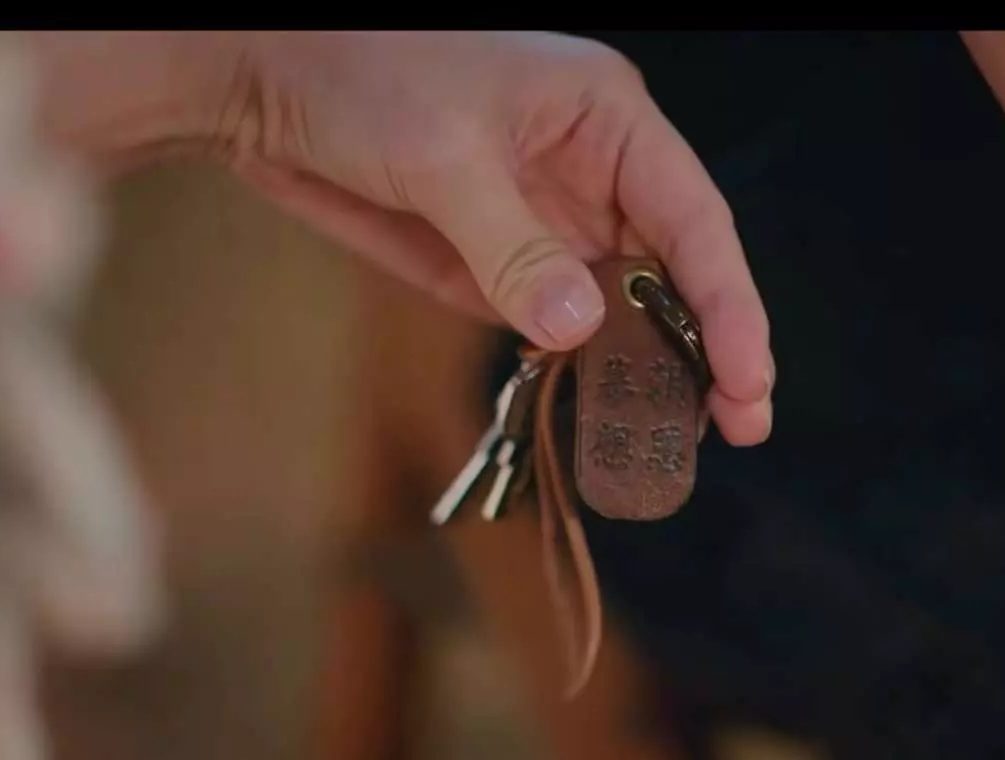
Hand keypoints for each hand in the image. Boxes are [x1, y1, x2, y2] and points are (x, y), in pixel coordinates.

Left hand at [35, 31, 773, 444]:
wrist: (257, 80)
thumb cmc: (360, 73)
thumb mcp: (443, 158)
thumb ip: (515, 249)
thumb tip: (579, 331)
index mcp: (606, 117)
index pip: (692, 219)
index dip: (728, 302)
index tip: (748, 377)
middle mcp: (592, 170)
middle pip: (671, 271)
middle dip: (703, 348)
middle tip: (735, 427)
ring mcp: (546, 220)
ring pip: (619, 307)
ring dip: (644, 371)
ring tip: (673, 441)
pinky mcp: (497, 260)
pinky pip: (556, 324)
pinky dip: (580, 371)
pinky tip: (604, 417)